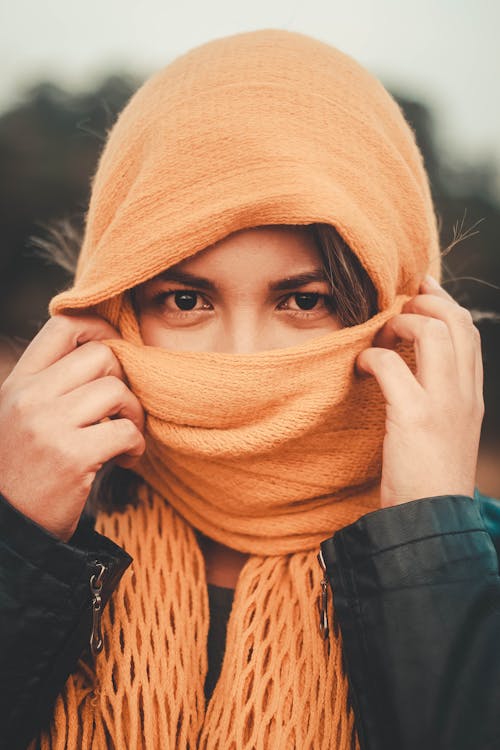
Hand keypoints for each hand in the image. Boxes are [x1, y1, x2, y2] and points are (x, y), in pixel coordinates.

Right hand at [0, 314, 145, 540]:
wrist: (10, 528)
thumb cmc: (26, 470)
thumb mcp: (24, 416)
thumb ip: (55, 384)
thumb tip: (110, 351)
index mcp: (19, 382)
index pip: (65, 325)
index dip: (102, 330)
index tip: (117, 356)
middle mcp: (30, 397)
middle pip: (101, 354)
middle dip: (125, 380)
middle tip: (123, 410)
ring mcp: (49, 426)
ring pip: (117, 390)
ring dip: (134, 415)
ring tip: (126, 436)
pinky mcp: (71, 457)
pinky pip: (126, 431)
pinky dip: (136, 446)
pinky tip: (126, 459)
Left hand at [356, 276, 483, 507]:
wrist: (431, 520)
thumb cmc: (429, 478)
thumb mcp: (446, 431)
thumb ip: (439, 397)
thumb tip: (413, 365)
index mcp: (472, 396)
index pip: (469, 331)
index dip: (444, 302)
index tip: (420, 289)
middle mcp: (464, 394)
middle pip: (455, 321)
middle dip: (424, 301)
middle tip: (394, 306)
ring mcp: (444, 404)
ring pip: (433, 332)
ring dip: (399, 322)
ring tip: (378, 334)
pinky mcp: (416, 417)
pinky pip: (392, 364)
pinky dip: (372, 357)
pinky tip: (359, 367)